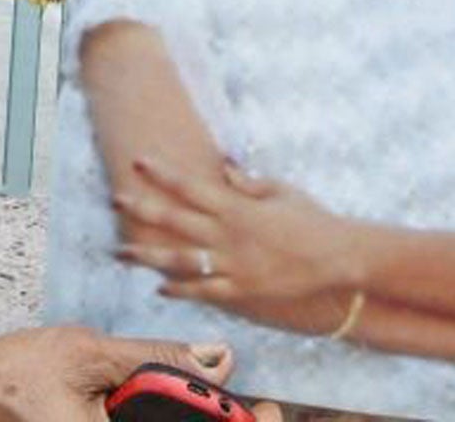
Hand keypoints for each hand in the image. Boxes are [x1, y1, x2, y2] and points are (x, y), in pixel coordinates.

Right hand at [0, 330, 280, 420]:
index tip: (270, 409)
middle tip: (251, 406)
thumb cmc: (7, 377)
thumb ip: (153, 358)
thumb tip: (216, 356)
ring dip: (190, 419)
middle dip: (219, 421)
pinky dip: (156, 420)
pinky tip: (160, 405)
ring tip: (210, 400)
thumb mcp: (84, 353)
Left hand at [116, 157, 353, 306]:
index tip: (137, 162)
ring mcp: (234, 265)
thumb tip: (225, 168)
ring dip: (147, 257)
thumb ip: (248, 183)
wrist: (340, 258)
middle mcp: (229, 235)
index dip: (161, 174)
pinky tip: (159, 288)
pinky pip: (204, 291)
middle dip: (142, 209)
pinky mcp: (243, 290)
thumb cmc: (312, 218)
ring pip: (180, 261)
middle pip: (175, 220)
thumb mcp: (280, 191)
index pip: (189, 186)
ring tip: (119, 253)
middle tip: (114, 200)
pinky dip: (180, 290)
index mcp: (236, 206)